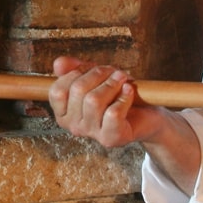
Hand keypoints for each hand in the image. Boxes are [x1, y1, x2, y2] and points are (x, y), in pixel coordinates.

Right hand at [48, 55, 166, 147]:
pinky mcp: (111, 138)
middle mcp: (74, 126)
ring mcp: (92, 134)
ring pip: (94, 100)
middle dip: (98, 74)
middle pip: (77, 90)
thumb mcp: (94, 77)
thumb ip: (74, 69)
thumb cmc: (116, 94)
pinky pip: (113, 113)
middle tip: (114, 72)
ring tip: (122, 80)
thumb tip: (58, 63)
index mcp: (64, 113)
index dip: (76, 72)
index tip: (93, 68)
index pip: (58, 90)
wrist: (145, 113)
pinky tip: (129, 91)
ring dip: (112, 84)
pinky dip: (124, 97)